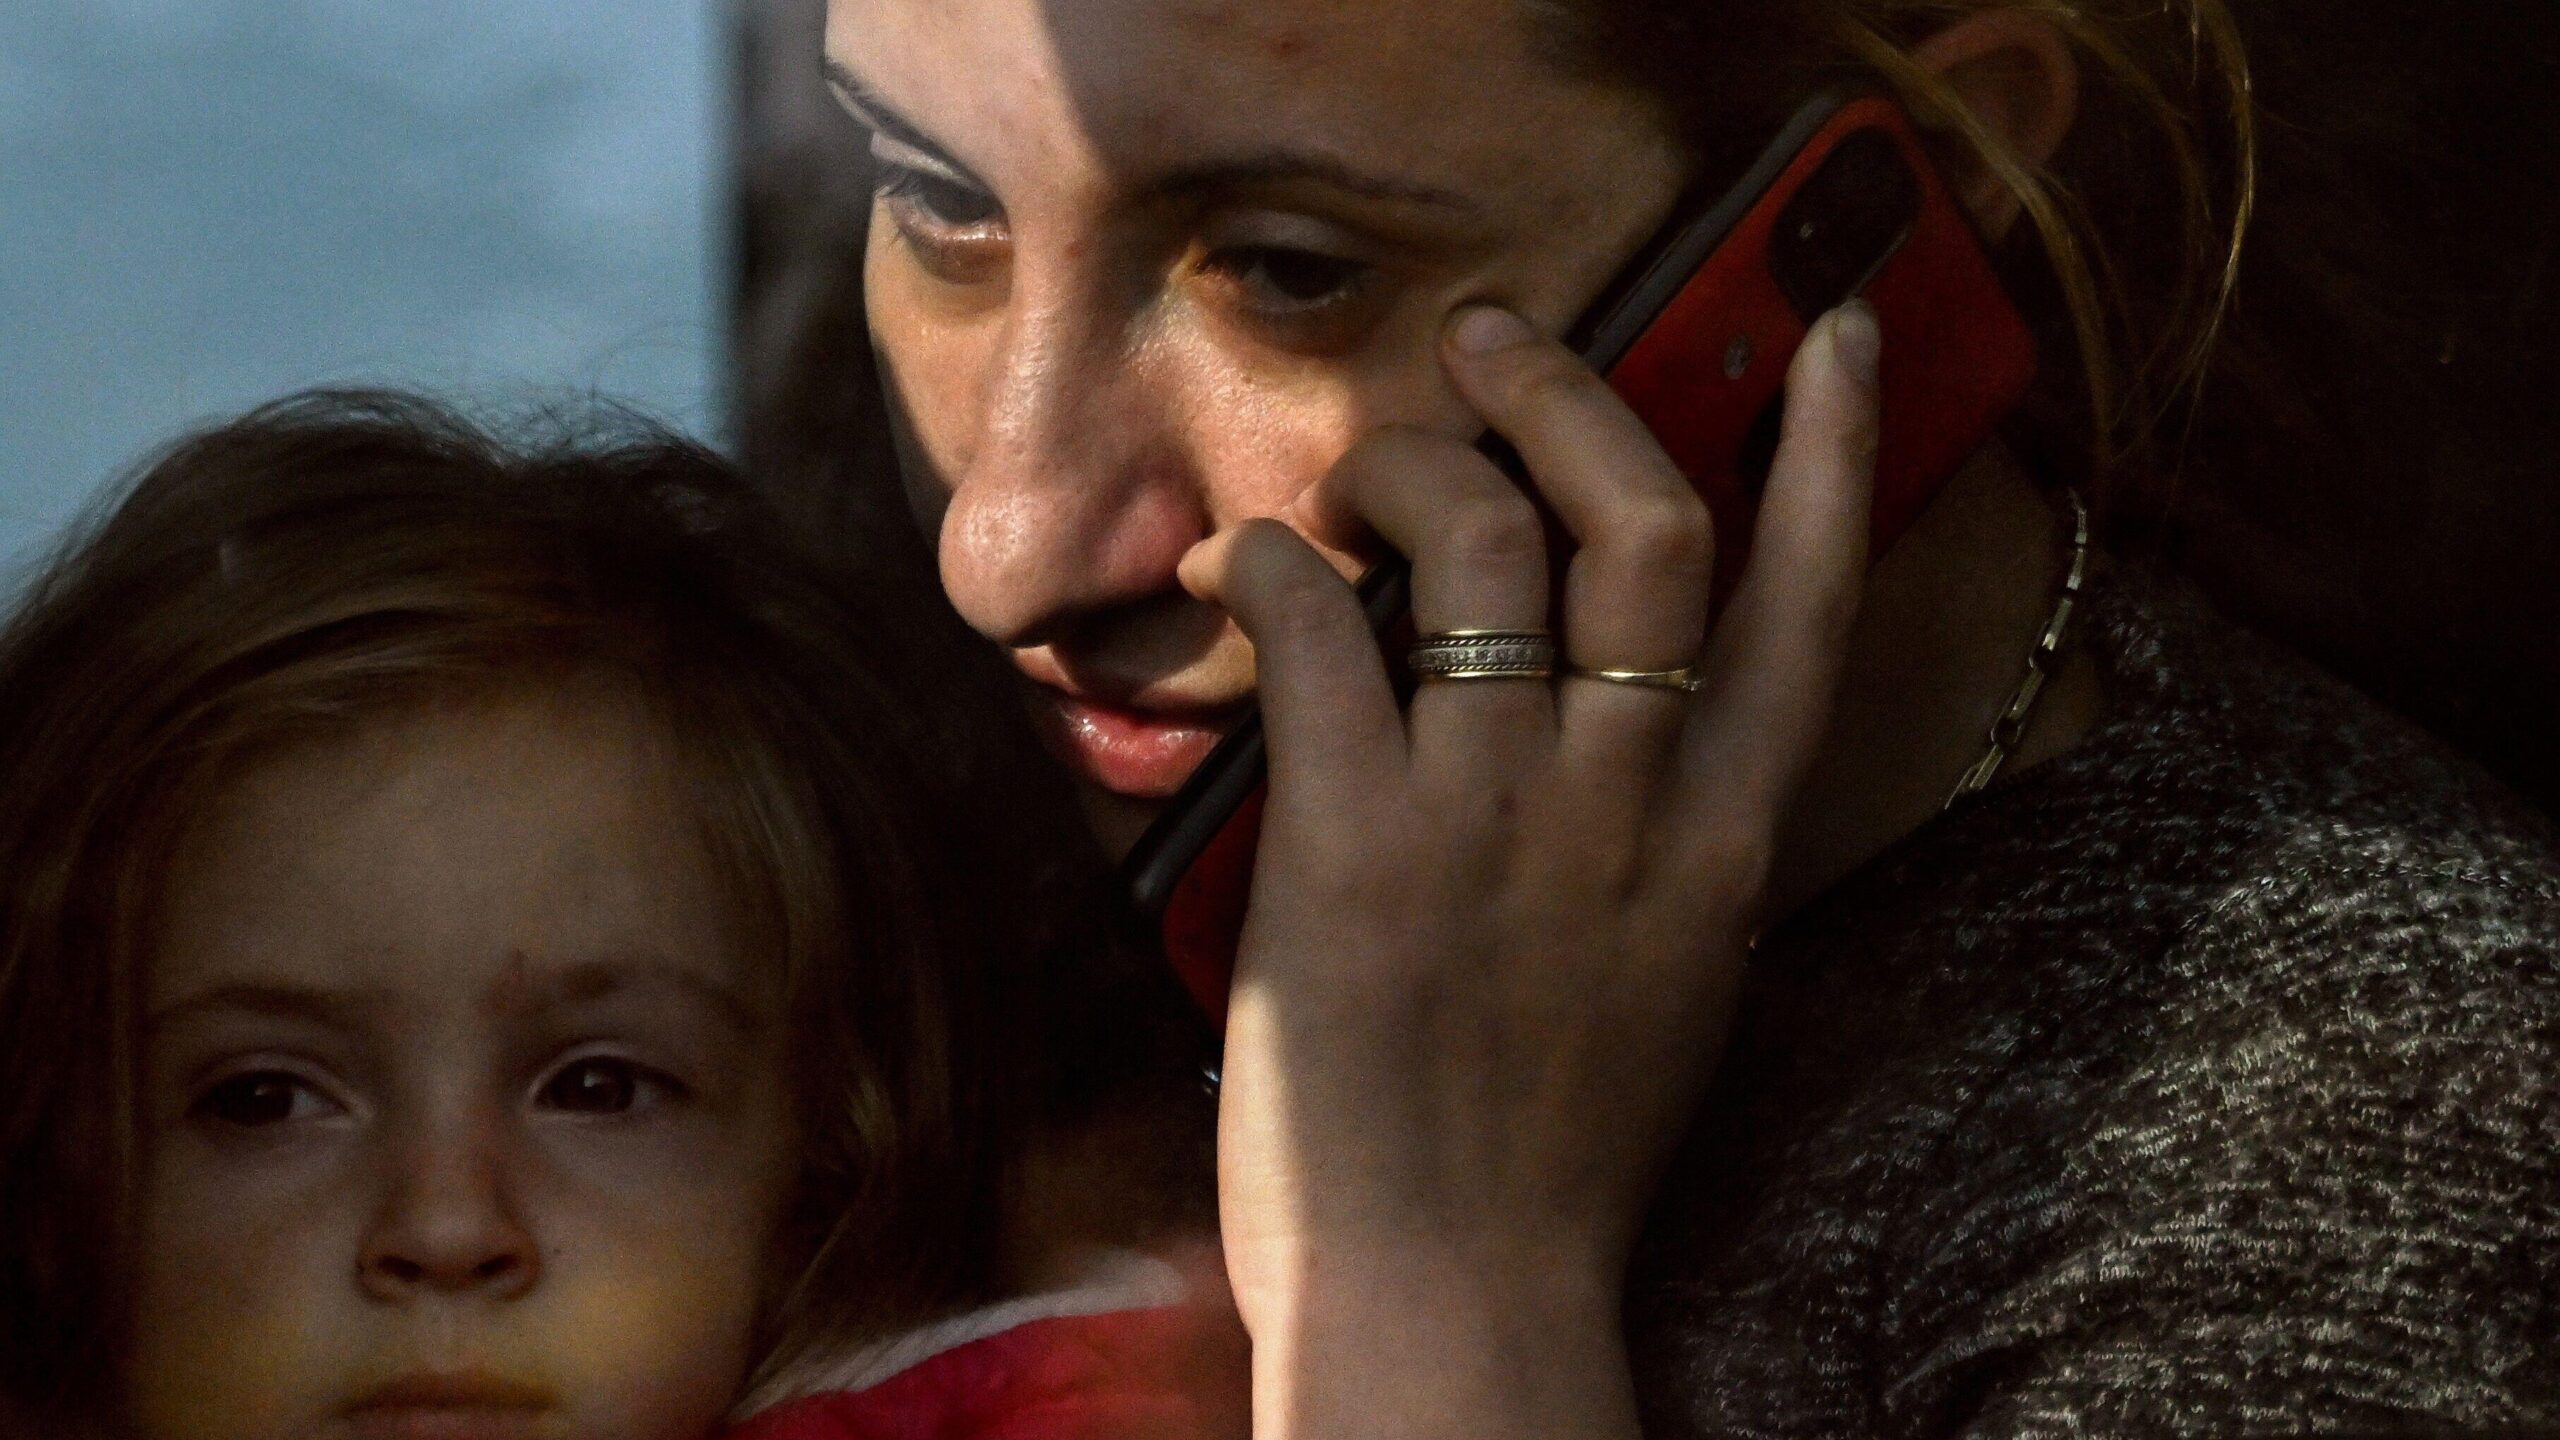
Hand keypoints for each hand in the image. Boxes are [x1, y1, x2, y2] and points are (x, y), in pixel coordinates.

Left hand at [1178, 302, 1880, 1439]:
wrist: (1456, 1294)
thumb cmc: (1551, 1155)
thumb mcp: (1669, 979)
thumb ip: (1665, 837)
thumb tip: (1613, 704)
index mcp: (1723, 844)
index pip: (1812, 605)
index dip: (1835, 450)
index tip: (1838, 333)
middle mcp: (1627, 803)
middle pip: (1644, 519)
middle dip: (1569, 392)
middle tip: (1490, 343)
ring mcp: (1494, 817)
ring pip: (1484, 539)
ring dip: (1405, 463)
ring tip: (1354, 474)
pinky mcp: (1355, 842)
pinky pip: (1324, 627)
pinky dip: (1278, 561)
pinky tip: (1249, 564)